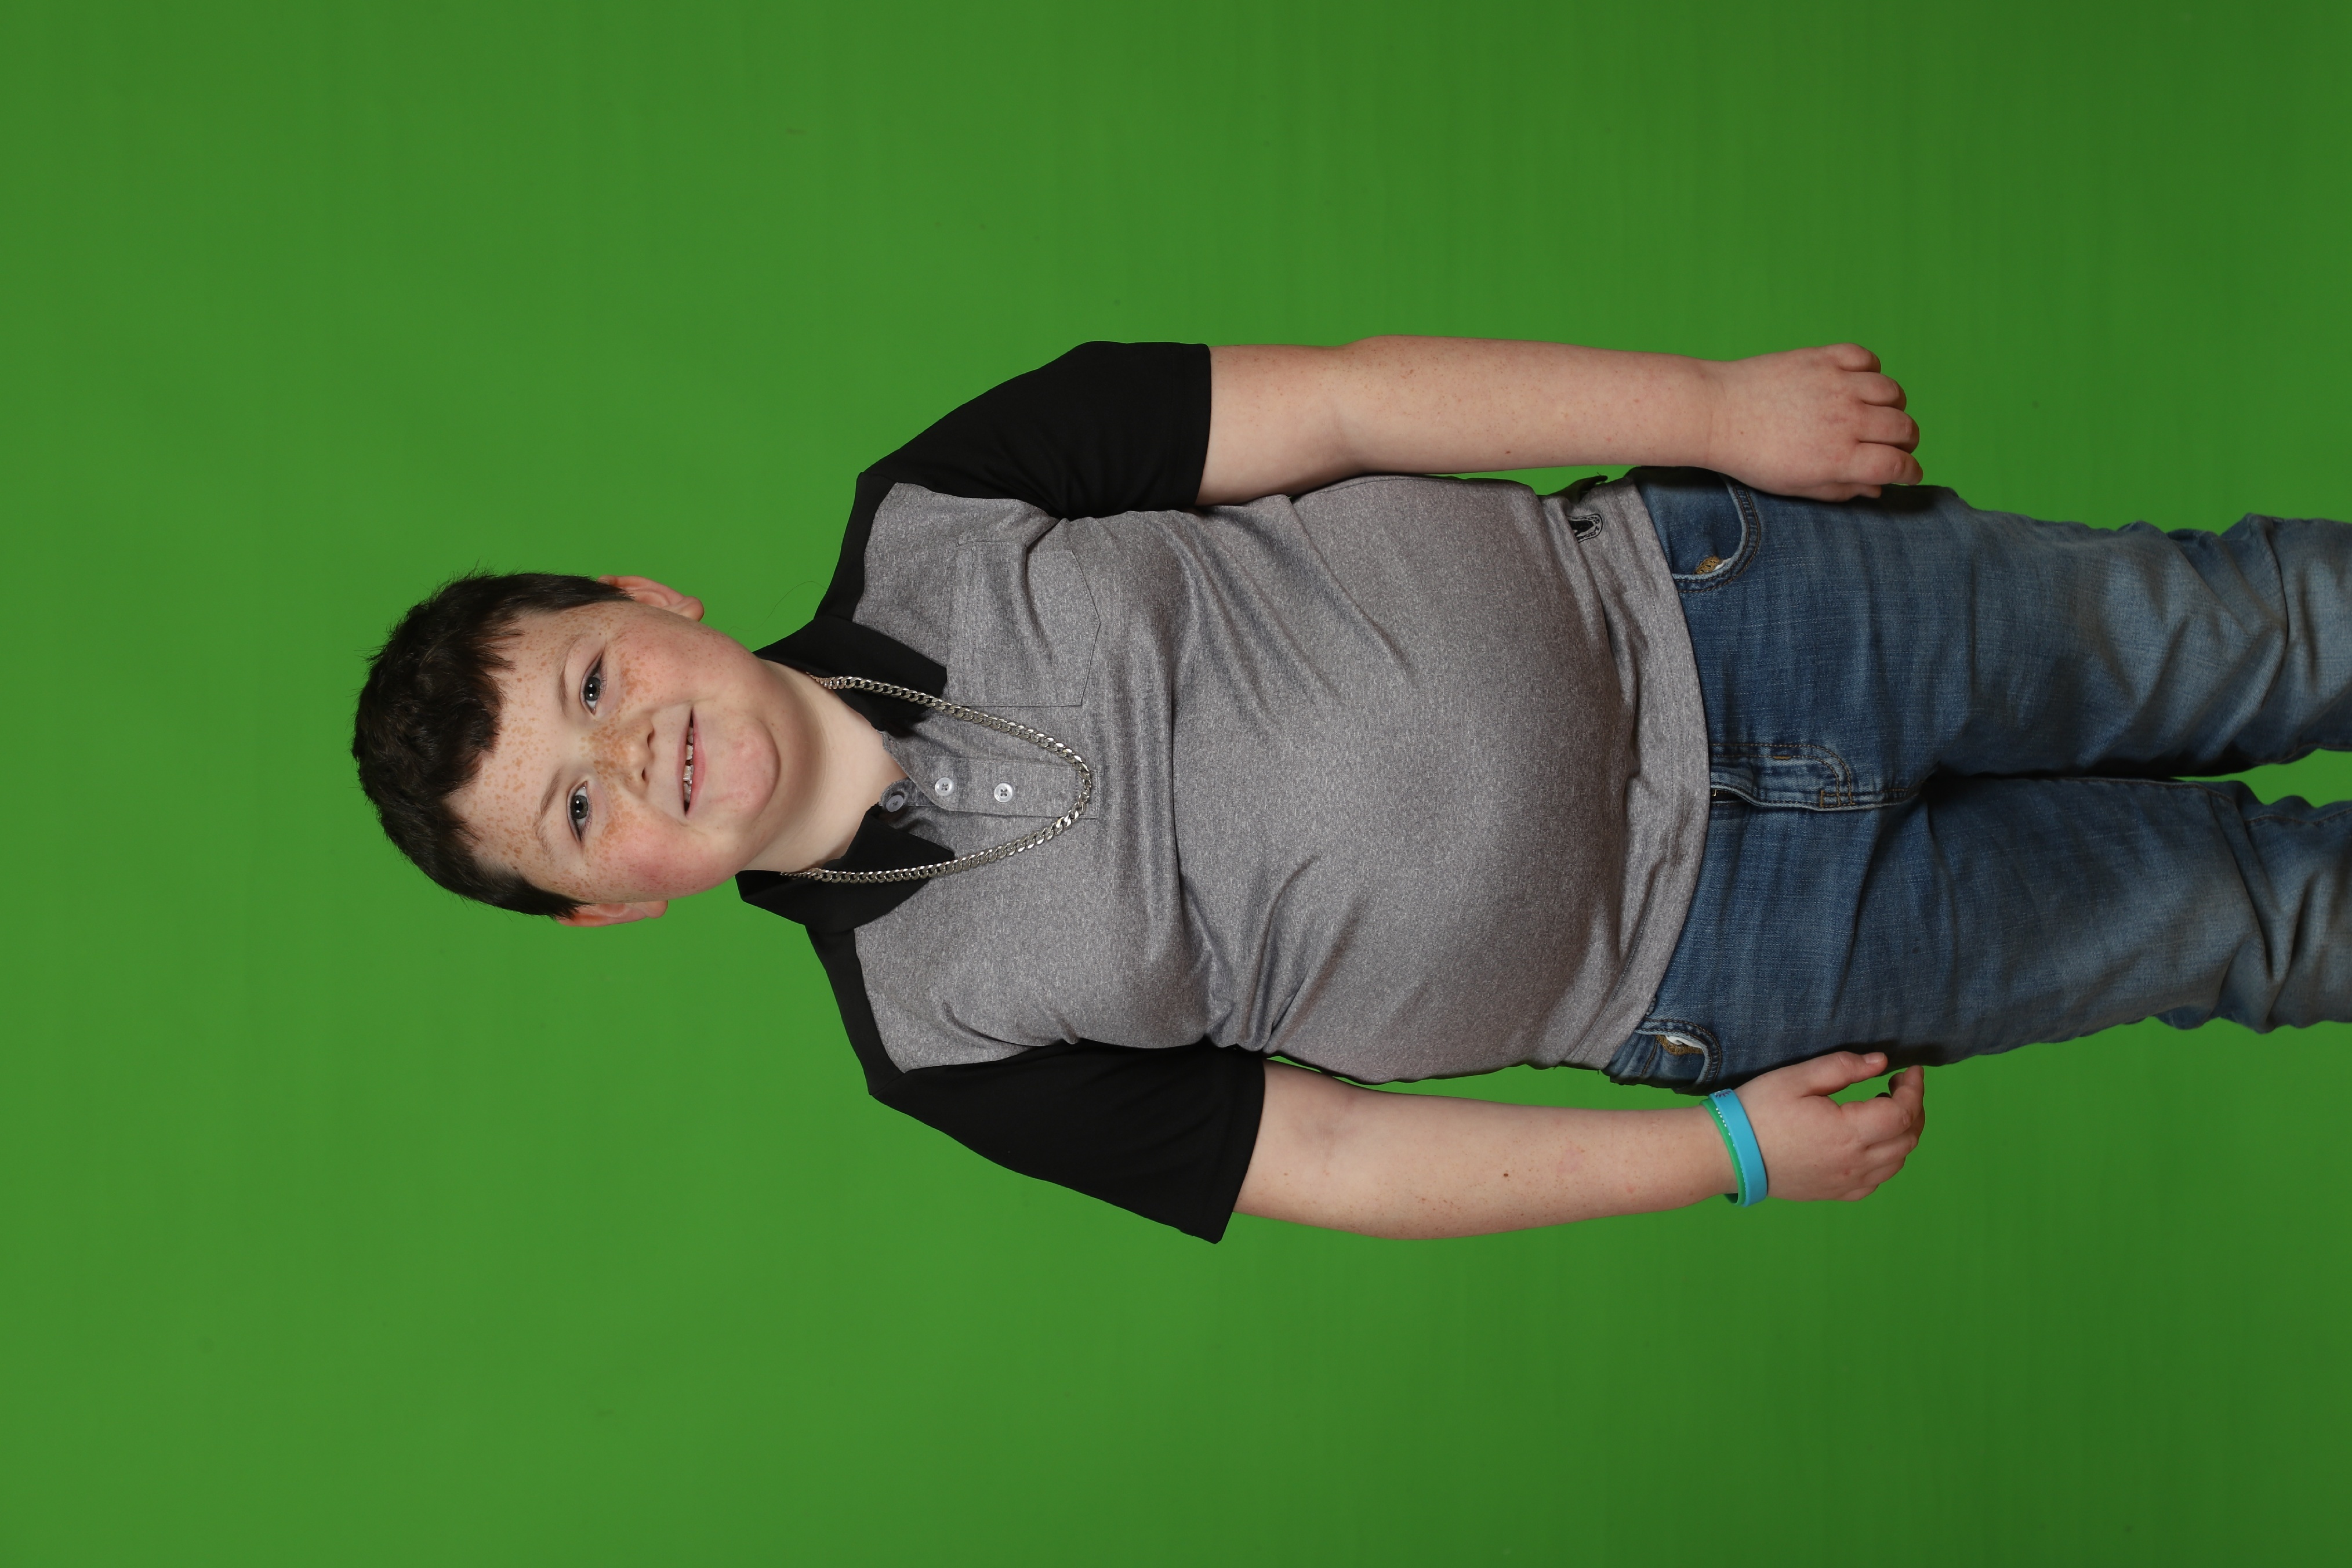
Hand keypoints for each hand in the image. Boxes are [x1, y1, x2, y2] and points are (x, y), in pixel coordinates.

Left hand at [1700, 345, 1922, 501]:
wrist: (1715, 414)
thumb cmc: (1752, 458)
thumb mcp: (1795, 487)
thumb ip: (1840, 489)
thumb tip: (1877, 488)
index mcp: (1839, 458)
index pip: (1897, 465)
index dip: (1911, 472)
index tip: (1910, 474)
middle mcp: (1845, 420)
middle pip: (1903, 428)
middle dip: (1907, 442)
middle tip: (1897, 445)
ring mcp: (1836, 385)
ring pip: (1892, 391)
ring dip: (1894, 406)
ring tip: (1879, 414)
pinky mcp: (1822, 358)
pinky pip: (1866, 357)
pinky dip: (1871, 369)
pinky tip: (1859, 382)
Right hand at [1733, 1051, 1925, 1201]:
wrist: (1728, 1154)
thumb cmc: (1757, 1111)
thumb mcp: (1796, 1078)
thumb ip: (1843, 1067)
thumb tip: (1881, 1062)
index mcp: (1848, 1132)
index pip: (1903, 1113)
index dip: (1913, 1089)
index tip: (1910, 1070)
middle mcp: (1855, 1163)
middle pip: (1908, 1138)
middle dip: (1912, 1108)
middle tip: (1898, 1086)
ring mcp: (1847, 1182)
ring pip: (1897, 1161)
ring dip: (1902, 1134)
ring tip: (1884, 1111)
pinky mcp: (1835, 1193)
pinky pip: (1877, 1180)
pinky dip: (1886, 1159)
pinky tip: (1869, 1143)